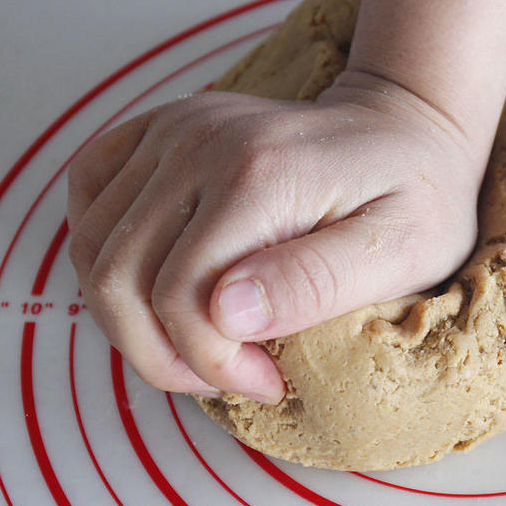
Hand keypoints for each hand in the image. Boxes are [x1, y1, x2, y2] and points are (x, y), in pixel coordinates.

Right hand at [67, 72, 481, 401]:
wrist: (404, 124)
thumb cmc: (418, 195)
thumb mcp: (405, 250)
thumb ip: (317, 280)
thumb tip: (226, 314)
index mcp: (261, 175)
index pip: (181, 296)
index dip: (211, 363)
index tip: (269, 381)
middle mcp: (201, 142)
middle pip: (118, 277)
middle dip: (161, 354)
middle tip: (228, 376)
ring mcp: (174, 128)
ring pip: (92, 246)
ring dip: (126, 315)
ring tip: (196, 341)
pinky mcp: (160, 127)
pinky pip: (88, 190)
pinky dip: (102, 248)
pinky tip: (154, 280)